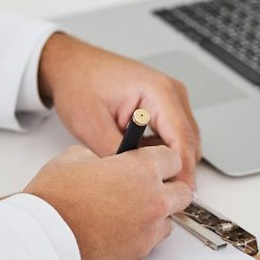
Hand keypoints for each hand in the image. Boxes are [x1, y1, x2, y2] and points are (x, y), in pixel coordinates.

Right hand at [24, 144, 192, 259]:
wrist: (43, 237)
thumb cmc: (55, 200)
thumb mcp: (74, 157)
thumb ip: (100, 157)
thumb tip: (103, 163)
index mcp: (141, 170)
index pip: (173, 159)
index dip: (161, 161)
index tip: (153, 164)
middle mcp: (152, 202)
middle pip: (182, 194)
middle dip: (167, 190)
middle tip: (146, 189)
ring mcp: (147, 234)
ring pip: (166, 224)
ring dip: (151, 218)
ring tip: (122, 215)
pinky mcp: (136, 258)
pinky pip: (144, 247)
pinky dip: (133, 241)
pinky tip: (111, 234)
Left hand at [37, 33, 202, 186]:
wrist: (70, 65)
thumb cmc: (79, 83)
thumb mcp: (93, 126)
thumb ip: (120, 156)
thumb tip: (138, 180)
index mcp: (158, 91)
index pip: (182, 140)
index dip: (182, 171)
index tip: (179, 195)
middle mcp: (170, 92)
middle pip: (189, 142)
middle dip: (175, 167)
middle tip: (153, 189)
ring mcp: (169, 97)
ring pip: (182, 140)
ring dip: (166, 158)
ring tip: (135, 166)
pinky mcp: (162, 103)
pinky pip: (171, 133)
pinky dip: (159, 148)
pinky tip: (136, 153)